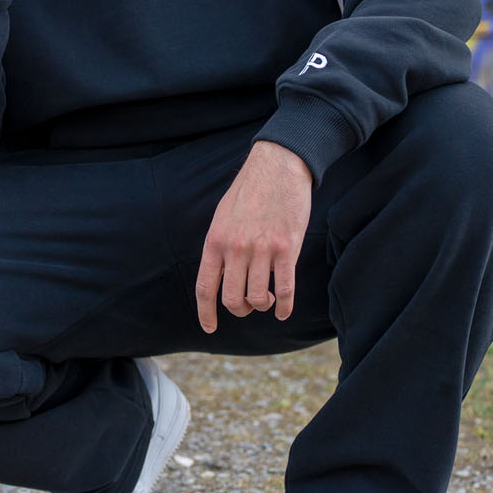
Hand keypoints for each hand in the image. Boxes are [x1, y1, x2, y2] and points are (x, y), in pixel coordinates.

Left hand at [195, 141, 312, 333]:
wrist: (278, 166)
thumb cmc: (250, 190)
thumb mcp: (223, 216)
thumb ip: (219, 245)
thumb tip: (219, 273)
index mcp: (215, 241)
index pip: (205, 287)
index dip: (206, 313)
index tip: (210, 327)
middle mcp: (236, 248)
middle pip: (232, 299)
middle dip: (240, 310)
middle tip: (248, 306)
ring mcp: (262, 249)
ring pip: (258, 299)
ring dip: (262, 306)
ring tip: (267, 300)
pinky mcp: (287, 248)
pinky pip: (285, 289)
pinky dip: (284, 306)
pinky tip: (284, 311)